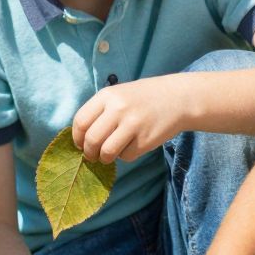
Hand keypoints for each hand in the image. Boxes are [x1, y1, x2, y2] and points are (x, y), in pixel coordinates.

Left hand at [70, 77, 187, 164]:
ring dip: (104, 158)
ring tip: (108, 155)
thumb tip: (81, 139)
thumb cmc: (143, 98)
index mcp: (107, 95)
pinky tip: (131, 146)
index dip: (77, 137)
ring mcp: (133, 125)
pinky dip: (125, 156)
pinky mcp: (145, 140)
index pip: (81, 121)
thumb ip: (100, 112)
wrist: (178, 98)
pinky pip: (126, 156)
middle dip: (89, 153)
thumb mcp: (118, 95)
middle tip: (92, 156)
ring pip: (106, 152)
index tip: (80, 144)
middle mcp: (118, 109)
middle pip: (91, 140)